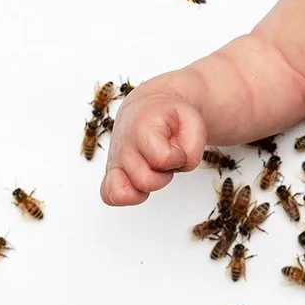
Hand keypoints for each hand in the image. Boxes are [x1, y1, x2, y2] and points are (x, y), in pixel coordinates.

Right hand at [100, 74, 207, 205]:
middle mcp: (123, 147)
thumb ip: (194, 147)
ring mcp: (114, 161)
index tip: (177, 148)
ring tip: (152, 169)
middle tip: (165, 160)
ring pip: (124, 193)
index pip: (162, 160)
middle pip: (146, 181)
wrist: (146, 108)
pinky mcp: (110, 173)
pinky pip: (110, 196)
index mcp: (142, 129)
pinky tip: (139, 184)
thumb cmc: (168, 117)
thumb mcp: (192, 121)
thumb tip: (181, 166)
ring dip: (147, 186)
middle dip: (164, 174)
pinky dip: (127, 196)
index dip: (178, 158)